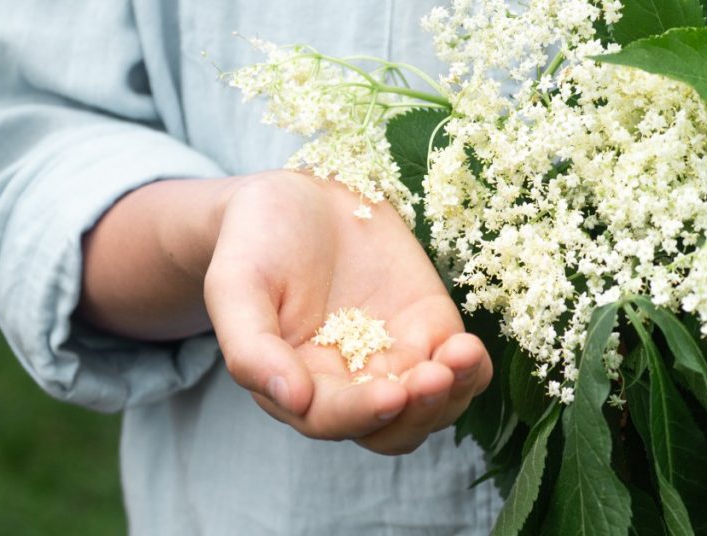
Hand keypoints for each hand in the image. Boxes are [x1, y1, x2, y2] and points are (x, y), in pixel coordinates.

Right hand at [203, 170, 491, 454]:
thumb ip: (251, 348)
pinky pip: (458, 369)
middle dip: (417, 411)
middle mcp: (349, 384)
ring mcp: (394, 357)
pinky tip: (470, 348)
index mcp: (297, 385)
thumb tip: (291, 399)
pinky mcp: (427, 328)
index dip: (362, 414)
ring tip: (460, 355)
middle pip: (391, 429)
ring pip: (432, 407)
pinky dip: (470, 369)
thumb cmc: (254, 243)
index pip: (332, 419)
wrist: (296, 197)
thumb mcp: (235, 287)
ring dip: (452, 394)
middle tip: (433, 376)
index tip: (390, 395)